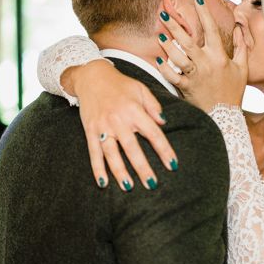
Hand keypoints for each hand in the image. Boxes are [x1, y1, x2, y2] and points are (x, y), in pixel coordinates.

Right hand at [71, 60, 178, 190]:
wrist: (91, 76)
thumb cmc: (120, 84)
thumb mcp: (141, 89)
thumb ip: (153, 106)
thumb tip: (164, 123)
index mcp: (134, 110)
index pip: (153, 134)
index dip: (164, 150)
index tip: (173, 165)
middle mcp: (118, 120)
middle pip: (132, 148)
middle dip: (142, 167)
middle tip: (152, 184)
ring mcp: (103, 127)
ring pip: (112, 153)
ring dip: (120, 171)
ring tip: (129, 187)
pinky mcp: (90, 131)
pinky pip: (94, 152)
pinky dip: (97, 168)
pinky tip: (103, 182)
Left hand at [156, 0, 247, 112]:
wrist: (226, 117)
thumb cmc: (233, 91)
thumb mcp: (243, 68)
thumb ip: (241, 47)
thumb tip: (239, 28)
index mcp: (220, 57)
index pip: (211, 30)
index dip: (204, 13)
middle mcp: (207, 64)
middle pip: (189, 41)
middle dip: (176, 25)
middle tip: (164, 13)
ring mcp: (196, 76)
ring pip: (179, 57)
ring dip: (168, 46)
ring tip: (159, 35)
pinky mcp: (187, 88)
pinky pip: (174, 77)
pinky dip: (166, 69)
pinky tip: (159, 60)